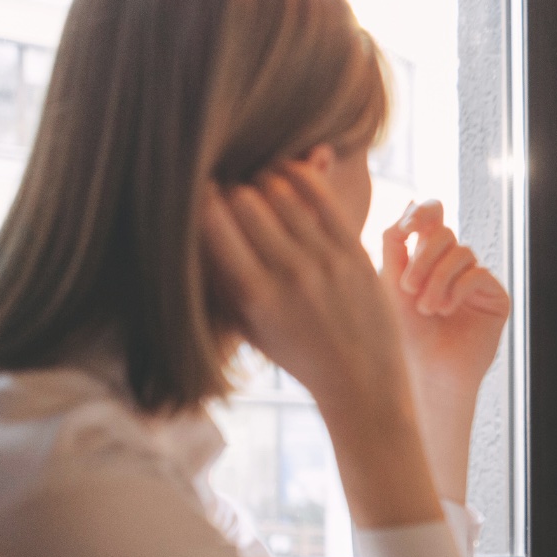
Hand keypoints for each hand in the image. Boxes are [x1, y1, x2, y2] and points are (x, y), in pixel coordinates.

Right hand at [200, 163, 439, 528]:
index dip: (202, 203)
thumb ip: (220, 280)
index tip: (203, 201)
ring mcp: (324, 262)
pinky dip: (299, 174)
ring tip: (261, 192)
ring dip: (264, 184)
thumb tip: (193, 225)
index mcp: (253, 296)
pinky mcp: (354, 251)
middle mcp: (287, 275)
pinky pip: (320, 194)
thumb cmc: (297, 355)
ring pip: (280, 192)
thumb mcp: (247, 326)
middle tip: (235, 199)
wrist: (362, 382)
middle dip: (233, 193)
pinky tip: (286, 174)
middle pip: (244, 200)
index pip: (211, 222)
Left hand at [382, 200, 510, 403]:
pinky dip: (458, 289)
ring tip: (426, 309)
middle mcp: (453, 264)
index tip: (407, 228)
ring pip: (461, 253)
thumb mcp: (389, 282)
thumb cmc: (403, 333)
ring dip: (438, 280)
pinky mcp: (495, 297)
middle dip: (423, 258)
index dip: (423, 213)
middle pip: (444, 233)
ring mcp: (476, 279)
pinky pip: (479, 274)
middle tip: (407, 288)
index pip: (432, 217)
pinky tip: (446, 311)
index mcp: (426, 256)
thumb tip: (411, 202)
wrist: (425, 373)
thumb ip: (396, 243)